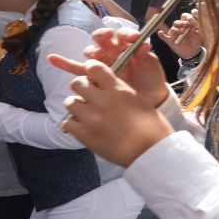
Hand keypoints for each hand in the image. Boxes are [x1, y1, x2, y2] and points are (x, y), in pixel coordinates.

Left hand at [48, 57, 173, 166]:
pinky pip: (67, 122)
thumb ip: (121, 92)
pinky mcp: (84, 134)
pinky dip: (73, 124)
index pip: (94, 67)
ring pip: (69, 102)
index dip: (91, 69)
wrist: (150, 151)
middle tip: (87, 96)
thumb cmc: (151, 128)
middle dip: (81, 88)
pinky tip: (83, 127)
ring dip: (76, 106)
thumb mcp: (140, 102)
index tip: (92, 75)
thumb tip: (109, 88)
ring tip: (85, 113)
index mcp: (118, 90)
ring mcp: (92, 117)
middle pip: (77, 83)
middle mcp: (102, 100)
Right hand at [50, 27, 169, 107]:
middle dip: (104, 37)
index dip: (125, 34)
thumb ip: (147, 56)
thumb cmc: (151, 79)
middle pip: (103, 40)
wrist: (149, 98)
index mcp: (127, 46)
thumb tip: (144, 46)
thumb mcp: (152, 66)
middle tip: (108, 39)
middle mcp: (112, 51)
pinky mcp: (93, 77)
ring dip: (91, 52)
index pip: (122, 35)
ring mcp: (102, 63)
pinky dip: (63, 63)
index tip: (132, 38)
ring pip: (91, 53)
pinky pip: (76, 68)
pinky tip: (52, 58)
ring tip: (95, 55)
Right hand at [158, 10, 201, 58]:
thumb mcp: (199, 33)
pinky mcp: (170, 40)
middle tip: (187, 24)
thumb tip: (193, 20)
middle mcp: (179, 28)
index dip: (188, 16)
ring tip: (183, 32)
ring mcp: (174, 34)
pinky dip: (162, 35)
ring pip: (173, 28)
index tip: (192, 17)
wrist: (193, 52)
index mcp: (186, 24)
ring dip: (177, 29)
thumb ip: (196, 27)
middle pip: (177, 22)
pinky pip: (164, 37)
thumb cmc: (196, 41)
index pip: (184, 16)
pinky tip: (160, 32)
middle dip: (182, 22)